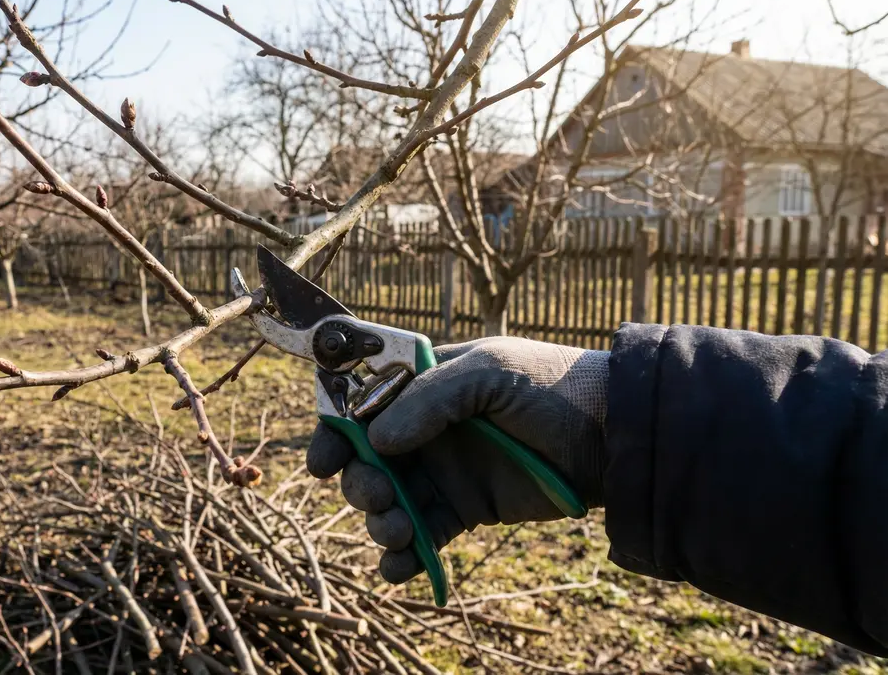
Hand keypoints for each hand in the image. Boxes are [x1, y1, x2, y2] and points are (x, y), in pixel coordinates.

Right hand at [306, 337, 608, 583]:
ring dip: (379, 521)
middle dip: (360, 483)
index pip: (360, 404)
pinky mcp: (465, 511)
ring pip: (387, 501)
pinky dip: (403, 557)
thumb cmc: (554, 386)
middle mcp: (425, 429)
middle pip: (365, 460)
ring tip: (400, 531)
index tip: (323, 461)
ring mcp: (444, 471)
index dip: (334, 431)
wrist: (615, 436)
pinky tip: (400, 567)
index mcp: (423, 385)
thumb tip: (376, 438)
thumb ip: (429, 398)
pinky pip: (421, 536)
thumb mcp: (490, 372)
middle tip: (379, 496)